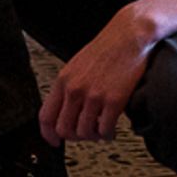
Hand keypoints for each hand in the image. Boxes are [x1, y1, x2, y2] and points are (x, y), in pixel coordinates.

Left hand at [42, 0, 168, 143]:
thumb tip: (65, 109)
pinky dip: (108, 134)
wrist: (130, 35)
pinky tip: (112, 129)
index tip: (55, 142)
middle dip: (75, 137)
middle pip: (64, 129)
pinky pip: (104, 129)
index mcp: (63, 80)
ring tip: (101, 131)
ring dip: (93, 136)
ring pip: (84, 133)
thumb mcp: (77, 65)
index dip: (48, 135)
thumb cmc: (107, 48)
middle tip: (85, 134)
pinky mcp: (113, 100)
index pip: (46, 116)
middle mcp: (75, 89)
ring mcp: (94, 96)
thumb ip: (69, 86)